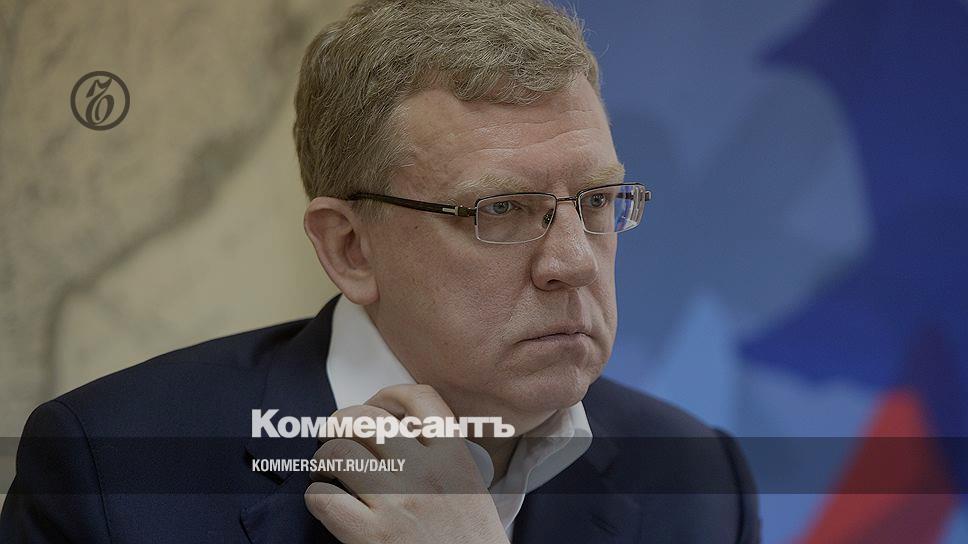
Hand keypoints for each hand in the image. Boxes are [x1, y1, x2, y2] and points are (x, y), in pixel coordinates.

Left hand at [304, 384, 509, 543]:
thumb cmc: (467, 540)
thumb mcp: (469, 484)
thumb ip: (440, 451)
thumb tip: (392, 427)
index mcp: (453, 456)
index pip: (419, 398)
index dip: (389, 394)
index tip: (377, 405)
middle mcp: (425, 473)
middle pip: (365, 418)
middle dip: (342, 422)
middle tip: (339, 438)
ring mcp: (397, 503)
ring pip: (338, 451)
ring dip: (324, 458)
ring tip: (329, 471)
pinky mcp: (371, 535)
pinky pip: (323, 497)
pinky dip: (317, 496)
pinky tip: (327, 501)